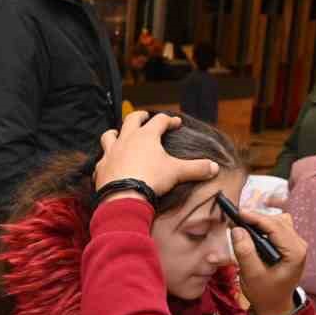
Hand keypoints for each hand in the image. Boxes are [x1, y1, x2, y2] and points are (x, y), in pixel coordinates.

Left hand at [95, 111, 218, 195]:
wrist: (124, 197)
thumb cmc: (150, 180)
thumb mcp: (177, 173)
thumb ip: (196, 168)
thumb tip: (215, 167)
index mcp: (146, 136)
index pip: (160, 121)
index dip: (169, 120)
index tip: (176, 123)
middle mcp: (126, 139)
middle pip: (132, 120)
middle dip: (140, 117)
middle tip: (145, 117)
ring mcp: (111, 152)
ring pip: (110, 135)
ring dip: (115, 133)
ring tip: (118, 134)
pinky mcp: (101, 168)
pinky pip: (101, 160)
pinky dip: (105, 160)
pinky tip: (108, 164)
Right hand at [231, 209, 307, 314]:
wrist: (275, 306)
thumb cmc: (265, 293)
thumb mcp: (252, 275)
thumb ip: (245, 252)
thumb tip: (237, 230)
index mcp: (295, 252)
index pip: (275, 226)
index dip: (256, 217)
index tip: (237, 213)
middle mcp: (299, 245)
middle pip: (277, 221)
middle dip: (256, 218)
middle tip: (235, 219)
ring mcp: (296, 244)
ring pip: (278, 222)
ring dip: (261, 221)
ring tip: (243, 225)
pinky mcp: (290, 245)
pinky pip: (278, 228)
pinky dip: (264, 227)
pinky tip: (252, 232)